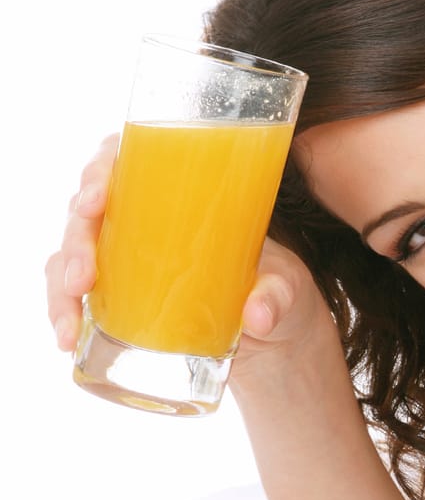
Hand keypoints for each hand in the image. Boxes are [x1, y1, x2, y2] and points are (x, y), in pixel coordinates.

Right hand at [45, 136, 332, 369]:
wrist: (276, 340)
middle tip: (84, 275)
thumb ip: (277, 294)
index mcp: (185, 193)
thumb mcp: (287, 287)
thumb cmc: (279, 291)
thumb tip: (258, 315)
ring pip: (73, 251)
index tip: (97, 198)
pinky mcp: (120, 296)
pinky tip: (66, 337)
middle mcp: (147, 218)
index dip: (102, 169)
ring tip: (71, 318)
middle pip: (89, 207)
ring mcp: (127, 257)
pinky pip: (75, 293)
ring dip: (61, 281)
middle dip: (76, 238)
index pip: (129, 159)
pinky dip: (64, 312)